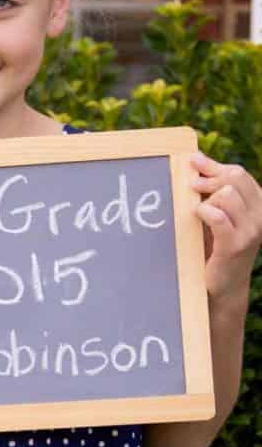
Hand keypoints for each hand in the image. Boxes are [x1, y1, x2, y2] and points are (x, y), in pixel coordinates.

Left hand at [190, 153, 261, 301]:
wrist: (222, 286)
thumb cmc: (214, 247)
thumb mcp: (217, 215)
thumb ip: (212, 191)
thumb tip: (196, 161)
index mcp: (258, 205)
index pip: (239, 174)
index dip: (213, 166)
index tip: (192, 161)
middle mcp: (260, 215)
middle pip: (235, 178)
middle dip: (209, 179)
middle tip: (191, 186)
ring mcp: (251, 230)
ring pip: (228, 194)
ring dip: (207, 198)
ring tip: (197, 210)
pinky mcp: (235, 244)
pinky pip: (219, 217)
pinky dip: (204, 211)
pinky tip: (197, 215)